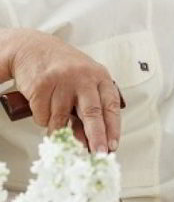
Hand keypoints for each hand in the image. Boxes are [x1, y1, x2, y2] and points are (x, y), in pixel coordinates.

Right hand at [10, 30, 120, 152]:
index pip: (111, 105)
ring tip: (55, 121)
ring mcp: (63, 80)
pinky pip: (43, 115)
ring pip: (62, 119)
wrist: (33, 48)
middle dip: (97, 136)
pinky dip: (43, 118)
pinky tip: (43, 106)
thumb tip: (88, 140)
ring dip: (58, 129)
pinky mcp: (42, 85)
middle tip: (98, 154)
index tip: (113, 146)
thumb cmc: (64, 69)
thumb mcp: (84, 82)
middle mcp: (84, 77)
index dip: (113, 128)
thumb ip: (88, 108)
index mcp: (100, 76)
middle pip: (93, 112)